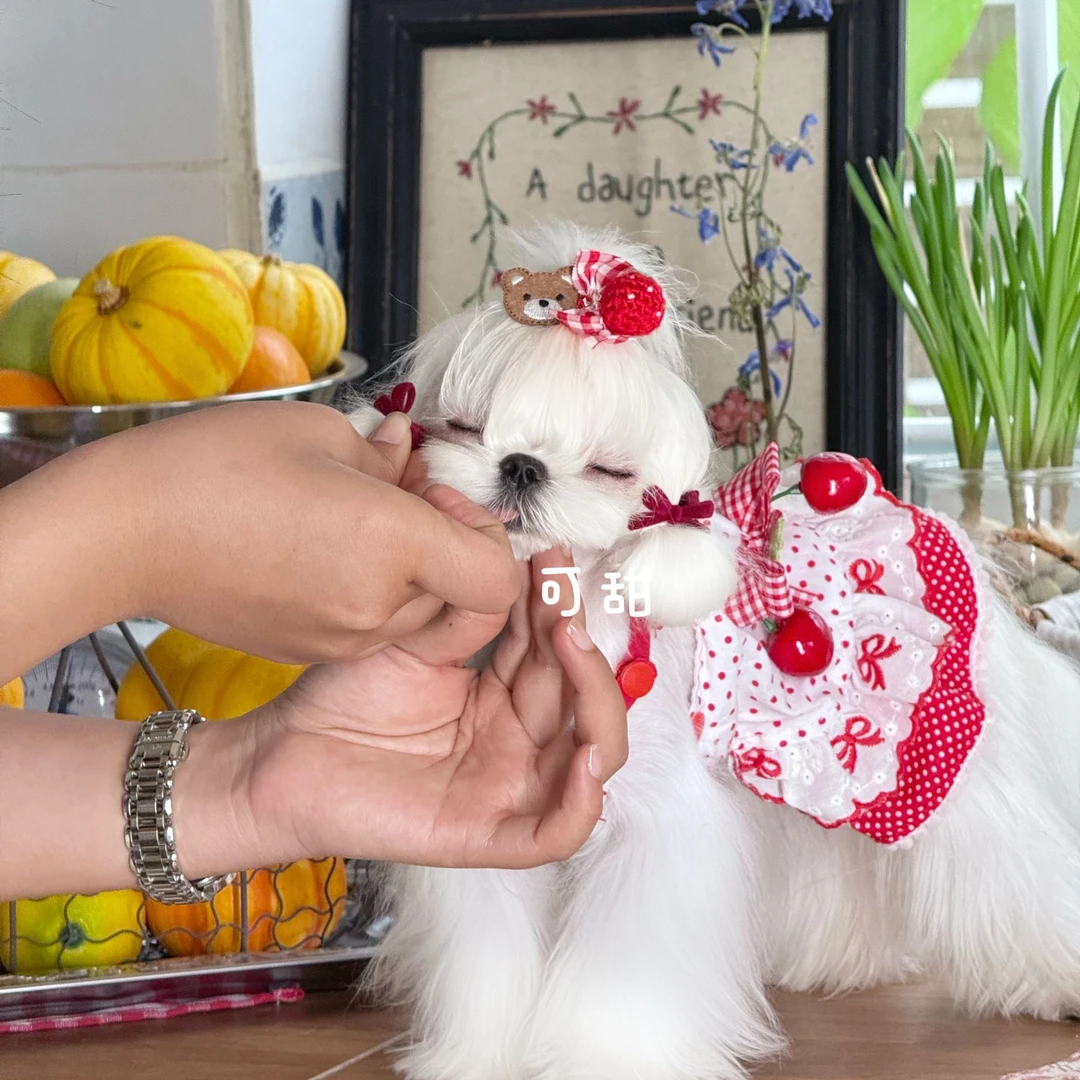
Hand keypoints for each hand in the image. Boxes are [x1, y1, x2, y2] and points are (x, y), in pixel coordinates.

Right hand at [0, 401, 518, 674]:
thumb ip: (387, 455)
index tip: (441, 495)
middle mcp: (377, 608)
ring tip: (356, 518)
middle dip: (448, 544)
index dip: (488, 535)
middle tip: (401, 494)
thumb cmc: (212, 466)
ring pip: (417, 614)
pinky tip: (325, 547)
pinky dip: (372, 591)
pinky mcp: (310, 650)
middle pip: (460, 596)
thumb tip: (409, 452)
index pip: (497, 578)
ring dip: (411, 570)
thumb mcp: (316, 432)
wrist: (121, 535)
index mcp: (393, 545)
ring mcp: (342, 640)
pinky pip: (371, 625)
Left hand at [194, 551, 628, 870]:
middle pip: (583, 698)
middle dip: (580, 645)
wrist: (282, 752)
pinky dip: (581, 800)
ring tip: (571, 649)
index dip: (561, 608)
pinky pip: (554, 831)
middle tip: (559, 600)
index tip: (551, 559)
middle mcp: (515, 739)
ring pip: (591, 758)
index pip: (556, 654)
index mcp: (502, 695)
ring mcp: (506, 787)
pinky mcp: (485, 833)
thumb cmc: (343, 696)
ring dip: (598, 704)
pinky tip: (584, 756)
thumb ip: (470, 618)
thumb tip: (519, 569)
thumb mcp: (415, 643)